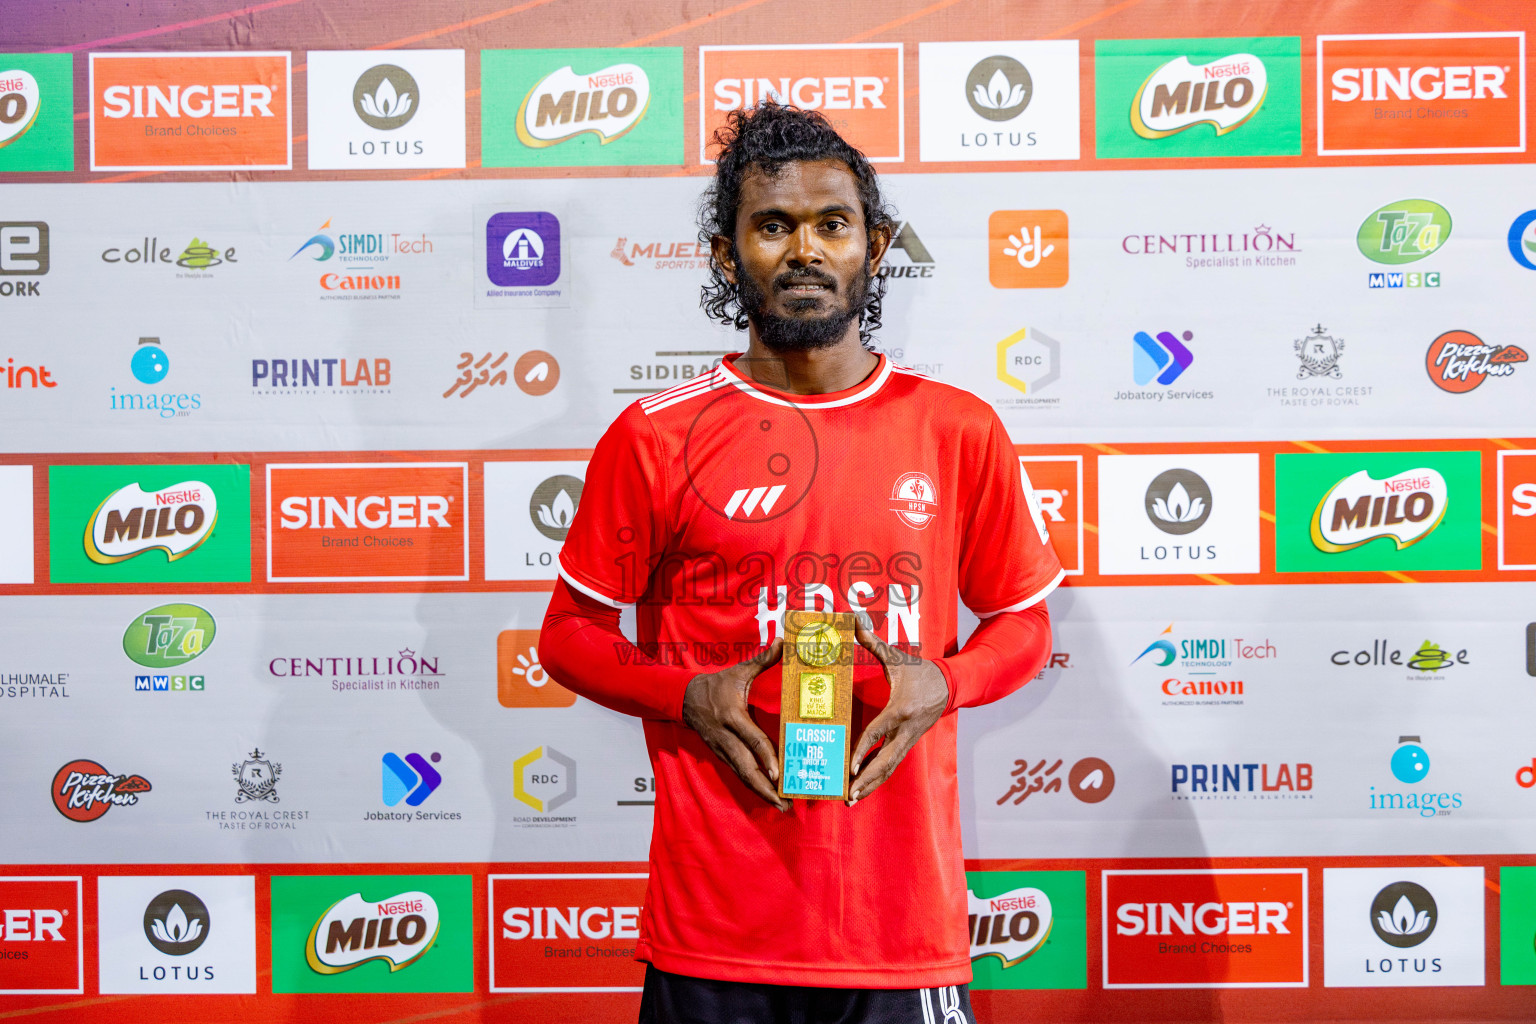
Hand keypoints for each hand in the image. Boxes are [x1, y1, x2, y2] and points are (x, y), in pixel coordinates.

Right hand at [682, 639, 787, 810]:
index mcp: (732, 717)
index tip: (779, 774)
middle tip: (786, 803)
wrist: (686, 699)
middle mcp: (726, 738)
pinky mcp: (721, 756)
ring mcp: (722, 750)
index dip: (766, 758)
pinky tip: (769, 797)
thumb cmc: (717, 685)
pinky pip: (739, 774)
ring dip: (761, 793)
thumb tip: (782, 643)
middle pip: (747, 768)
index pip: (752, 740)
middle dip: (766, 788)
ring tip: (782, 806)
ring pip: (743, 775)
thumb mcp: (738, 671)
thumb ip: (762, 660)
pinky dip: (754, 787)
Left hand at [848, 614, 948, 804]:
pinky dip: (878, 778)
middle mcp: (905, 729)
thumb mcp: (897, 656)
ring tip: (852, 800)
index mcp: (899, 709)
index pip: (877, 733)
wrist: (951, 684)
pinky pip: (892, 764)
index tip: (848, 766)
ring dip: (871, 784)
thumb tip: (854, 620)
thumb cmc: (920, 671)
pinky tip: (864, 788)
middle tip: (848, 796)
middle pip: (884, 761)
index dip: (862, 750)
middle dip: (866, 779)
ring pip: (889, 767)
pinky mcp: (909, 744)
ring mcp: (908, 739)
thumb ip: (872, 642)